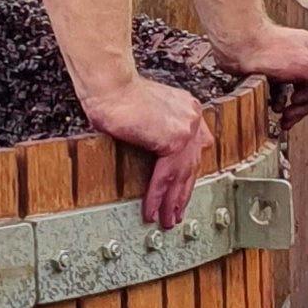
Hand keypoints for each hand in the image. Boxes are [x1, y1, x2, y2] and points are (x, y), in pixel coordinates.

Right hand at [84, 72, 214, 231]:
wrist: (110, 87)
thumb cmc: (116, 96)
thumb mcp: (145, 112)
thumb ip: (156, 130)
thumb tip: (151, 150)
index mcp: (188, 108)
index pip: (196, 147)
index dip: (189, 172)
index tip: (184, 188)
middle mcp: (192, 117)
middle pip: (192, 164)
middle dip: (183, 192)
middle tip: (177, 212)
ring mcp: (186, 129)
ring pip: (182, 175)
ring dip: (172, 201)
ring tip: (166, 219)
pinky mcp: (173, 141)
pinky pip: (166, 176)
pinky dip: (157, 196)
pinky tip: (152, 210)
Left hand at [215, 21, 307, 131]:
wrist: (238, 45)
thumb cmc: (268, 48)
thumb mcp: (306, 65)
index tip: (307, 102)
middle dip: (304, 105)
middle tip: (292, 111)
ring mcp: (293, 66)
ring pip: (301, 95)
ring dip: (293, 109)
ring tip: (284, 115)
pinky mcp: (277, 74)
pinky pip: (285, 94)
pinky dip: (281, 103)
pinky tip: (274, 106)